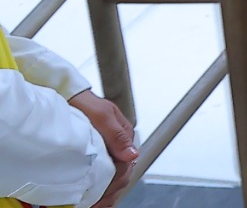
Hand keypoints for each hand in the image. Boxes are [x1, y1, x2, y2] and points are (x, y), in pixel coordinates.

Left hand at [68, 90, 138, 207]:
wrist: (68, 95)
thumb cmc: (84, 103)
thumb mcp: (101, 115)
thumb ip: (116, 135)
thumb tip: (133, 155)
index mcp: (124, 134)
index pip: (126, 164)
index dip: (115, 182)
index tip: (102, 197)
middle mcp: (120, 142)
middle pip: (123, 172)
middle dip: (112, 190)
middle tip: (97, 205)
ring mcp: (110, 146)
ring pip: (116, 174)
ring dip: (109, 190)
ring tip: (98, 204)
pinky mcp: (100, 150)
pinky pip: (106, 171)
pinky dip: (104, 186)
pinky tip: (98, 195)